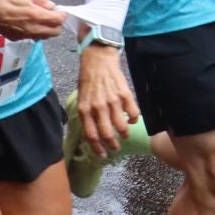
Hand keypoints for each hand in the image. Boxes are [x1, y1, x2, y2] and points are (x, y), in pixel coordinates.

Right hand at [0, 0, 64, 39]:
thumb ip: (40, 0)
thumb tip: (52, 6)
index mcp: (35, 15)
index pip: (59, 20)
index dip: (62, 15)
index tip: (59, 10)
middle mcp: (32, 29)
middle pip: (55, 32)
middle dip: (57, 24)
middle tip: (51, 15)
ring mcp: (24, 36)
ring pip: (44, 37)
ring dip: (47, 29)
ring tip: (39, 18)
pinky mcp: (16, 39)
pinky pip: (32, 37)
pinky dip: (35, 31)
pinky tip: (27, 22)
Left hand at [74, 42, 138, 159]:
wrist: (98, 59)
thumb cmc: (88, 79)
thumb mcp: (81, 98)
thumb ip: (87, 115)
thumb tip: (93, 131)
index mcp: (85, 109)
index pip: (91, 135)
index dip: (97, 148)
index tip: (102, 155)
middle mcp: (98, 107)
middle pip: (106, 134)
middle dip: (111, 145)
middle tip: (115, 148)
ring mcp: (112, 100)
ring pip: (121, 126)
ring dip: (124, 134)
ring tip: (124, 136)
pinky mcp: (124, 93)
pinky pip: (132, 112)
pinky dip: (133, 119)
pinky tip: (132, 120)